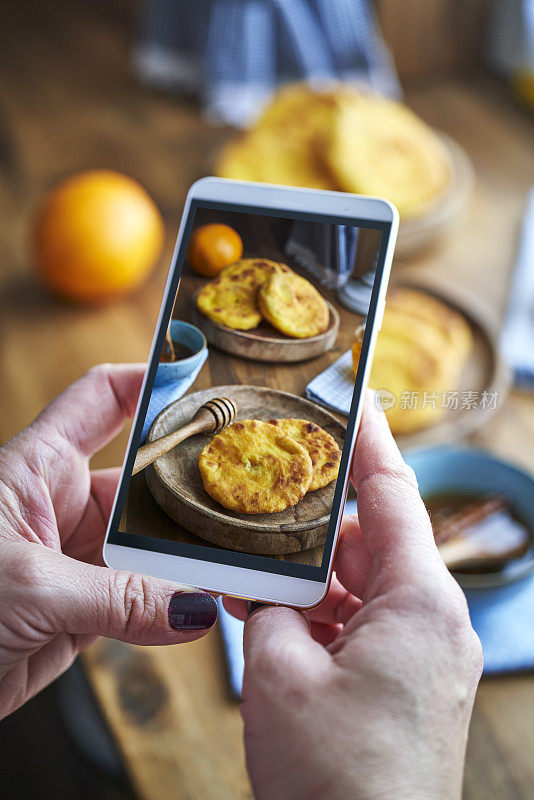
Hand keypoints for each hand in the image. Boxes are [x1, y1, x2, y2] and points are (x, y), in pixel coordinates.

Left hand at [0, 364, 216, 719]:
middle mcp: (60, 503)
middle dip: (185, 478)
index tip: (198, 378)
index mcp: (37, 467)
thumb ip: (117, 598)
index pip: (100, 398)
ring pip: (146, 540)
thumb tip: (192, 607)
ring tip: (229, 554)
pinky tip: (200, 607)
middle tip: (234, 482)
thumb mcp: (30, 586)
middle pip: (140, 475)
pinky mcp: (83, 605)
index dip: (147, 380)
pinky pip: (140, 594)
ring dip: (183, 552)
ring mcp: (75, 554)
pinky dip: (171, 602)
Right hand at [225, 395, 481, 799]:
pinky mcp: (412, 683)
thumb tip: (266, 591)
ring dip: (316, 583)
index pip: (394, 495)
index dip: (368, 443)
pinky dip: (327, 619)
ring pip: (367, 587)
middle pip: (375, 543)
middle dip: (319, 532)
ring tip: (261, 585)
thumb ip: (270, 610)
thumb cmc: (336, 779)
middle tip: (268, 519)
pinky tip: (281, 626)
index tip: (353, 402)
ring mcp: (427, 654)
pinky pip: (369, 627)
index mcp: (419, 601)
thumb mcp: (279, 674)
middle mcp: (435, 620)